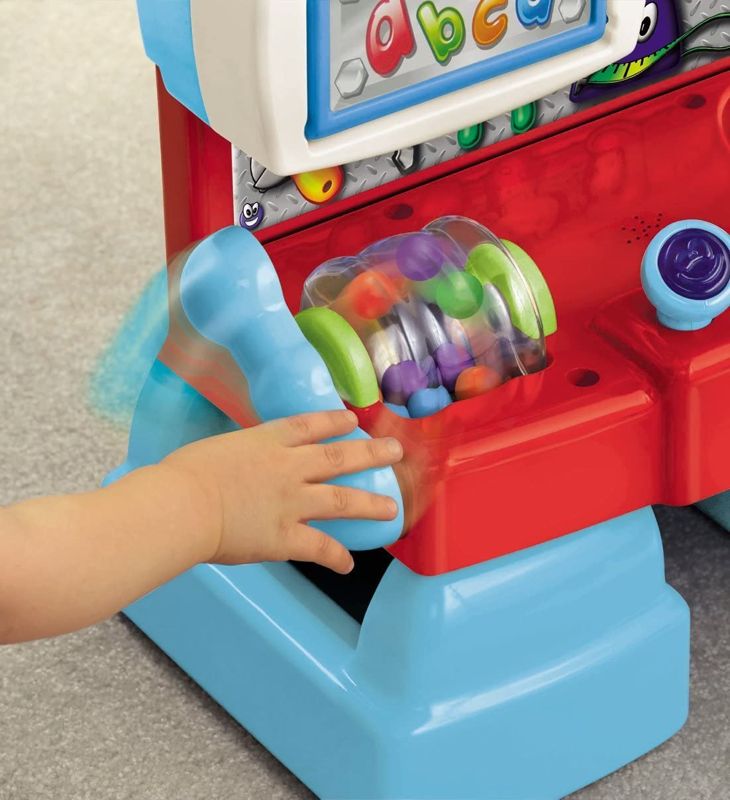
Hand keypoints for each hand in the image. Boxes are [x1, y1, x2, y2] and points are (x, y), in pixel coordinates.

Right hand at [163, 410, 402, 573]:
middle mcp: (288, 467)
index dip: (334, 422)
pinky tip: (349, 565)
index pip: (309, 426)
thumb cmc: (185, 473)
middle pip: (338, 457)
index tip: (353, 420)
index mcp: (267, 441)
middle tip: (396, 451)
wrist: (184, 505)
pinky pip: (319, 548)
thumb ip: (236, 455)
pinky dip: (336, 557)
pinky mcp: (285, 536)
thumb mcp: (215, 448)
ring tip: (392, 508)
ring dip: (370, 505)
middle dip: (371, 454)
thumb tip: (235, 463)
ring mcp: (291, 502)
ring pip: (341, 500)